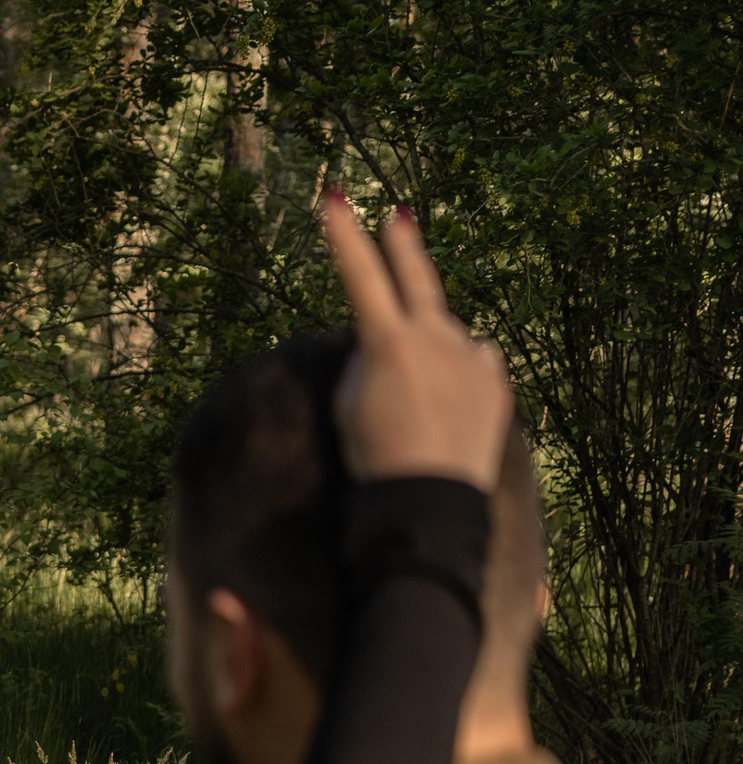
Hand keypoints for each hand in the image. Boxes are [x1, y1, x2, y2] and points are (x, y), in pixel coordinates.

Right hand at [321, 192, 512, 491]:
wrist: (430, 498)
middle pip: (418, 280)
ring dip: (429, 348)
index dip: (343, 236)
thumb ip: (365, 361)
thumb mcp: (349, 405)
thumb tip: (386, 341)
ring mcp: (471, 357)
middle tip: (399, 215)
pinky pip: (475, 360)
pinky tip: (451, 395)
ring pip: (446, 335)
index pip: (359, 276)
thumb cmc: (373, 456)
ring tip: (415, 392)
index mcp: (389, 342)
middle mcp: (435, 338)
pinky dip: (461, 369)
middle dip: (403, 247)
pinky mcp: (495, 381)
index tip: (334, 198)